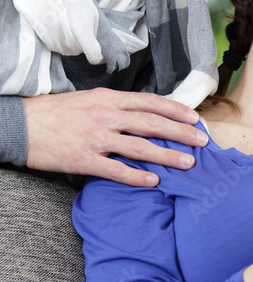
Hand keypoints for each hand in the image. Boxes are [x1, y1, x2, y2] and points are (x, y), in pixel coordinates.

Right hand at [23, 88, 208, 185]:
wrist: (21, 125)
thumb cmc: (56, 113)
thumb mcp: (89, 100)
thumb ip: (116, 106)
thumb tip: (145, 114)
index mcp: (108, 99)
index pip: (150, 103)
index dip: (176, 111)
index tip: (195, 119)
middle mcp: (106, 116)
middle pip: (152, 124)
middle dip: (181, 133)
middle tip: (203, 142)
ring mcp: (96, 138)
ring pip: (140, 147)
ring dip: (167, 156)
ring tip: (188, 163)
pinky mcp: (84, 159)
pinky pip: (116, 170)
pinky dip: (136, 177)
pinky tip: (154, 182)